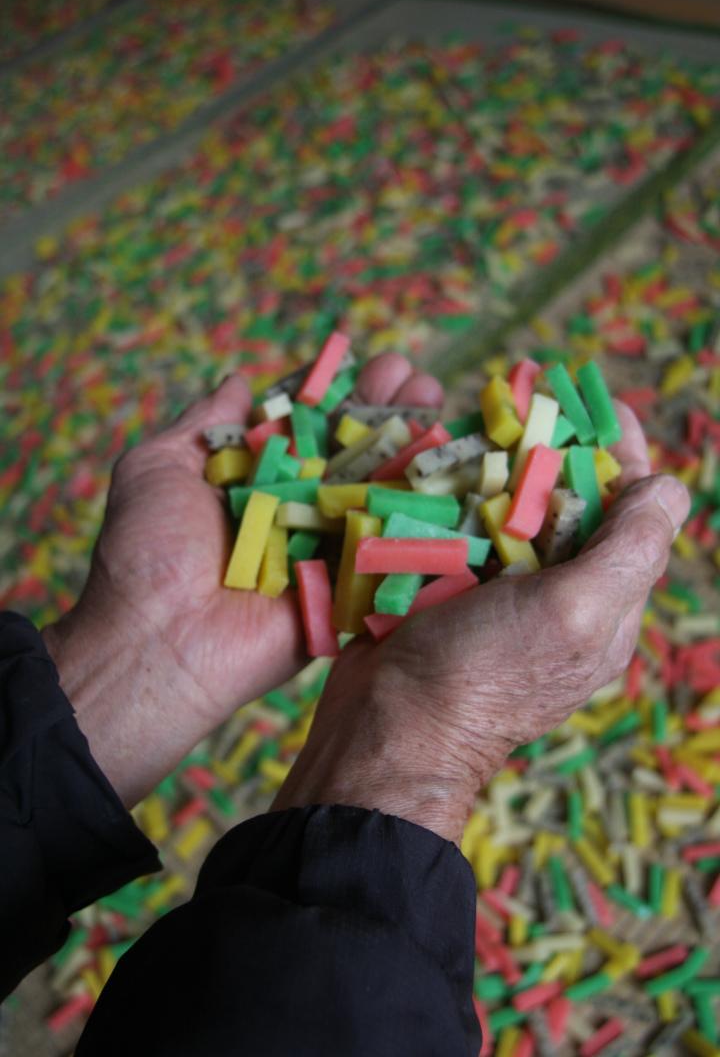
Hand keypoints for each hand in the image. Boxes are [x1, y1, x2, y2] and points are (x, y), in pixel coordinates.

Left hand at [42, 353, 442, 807]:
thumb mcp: (157, 466)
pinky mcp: (347, 593)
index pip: (304, 423)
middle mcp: (294, 509)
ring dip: (411, 449)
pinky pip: (389, 553)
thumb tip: (238, 380)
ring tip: (437, 402)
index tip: (365, 358)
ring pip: (377, 494)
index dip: (336, 390)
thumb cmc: (147, 551)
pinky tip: (449, 473)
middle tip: (414, 375)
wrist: (158, 641)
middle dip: (384, 411)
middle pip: (350, 452)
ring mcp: (325, 550)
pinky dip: (422, 517)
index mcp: (254, 477)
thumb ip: (202, 423)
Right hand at [274, 401, 689, 842]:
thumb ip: (628, 549)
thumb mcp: (574, 613)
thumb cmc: (485, 673)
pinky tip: (433, 453)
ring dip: (494, 456)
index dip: (621, 453)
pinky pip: (454, 522)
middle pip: (567, 499)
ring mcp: (495, 589)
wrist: (388, 727)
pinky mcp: (442, 585)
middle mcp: (554, 592)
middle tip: (526, 393)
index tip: (599, 402)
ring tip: (477, 409)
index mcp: (601, 603)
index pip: (630, 513)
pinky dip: (448, 485)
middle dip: (550, 442)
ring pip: (505, 504)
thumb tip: (671, 487)